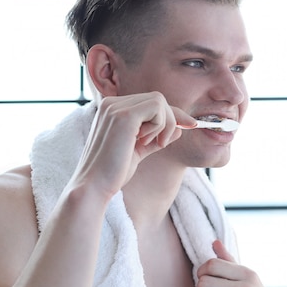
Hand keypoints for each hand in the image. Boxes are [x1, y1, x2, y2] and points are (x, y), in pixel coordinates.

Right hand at [70, 92, 195, 200]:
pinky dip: (160, 126)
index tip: (191, 125)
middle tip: (162, 143)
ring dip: (165, 125)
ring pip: (159, 102)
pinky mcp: (124, 115)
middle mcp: (112, 104)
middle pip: (157, 99)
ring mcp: (116, 107)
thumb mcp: (137, 152)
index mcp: (113, 110)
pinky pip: (157, 108)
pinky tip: (145, 142)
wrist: (95, 187)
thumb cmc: (113, 173)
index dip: (173, 113)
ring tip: (152, 144)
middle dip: (170, 120)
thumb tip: (177, 130)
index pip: (150, 103)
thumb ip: (155, 139)